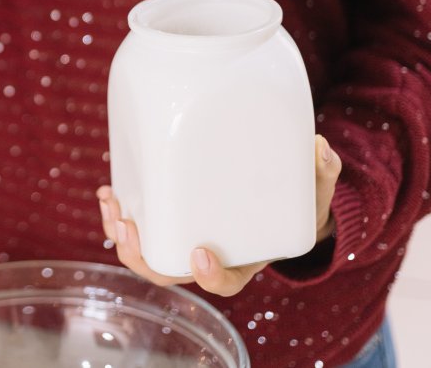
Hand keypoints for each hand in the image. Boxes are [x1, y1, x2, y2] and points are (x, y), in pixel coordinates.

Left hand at [97, 134, 341, 296]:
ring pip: (145, 253)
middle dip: (140, 256)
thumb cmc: (293, 202)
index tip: (200, 254)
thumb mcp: (313, 192)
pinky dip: (120, 213)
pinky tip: (110, 190)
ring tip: (112, 202)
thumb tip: (320, 147)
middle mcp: (207, 258)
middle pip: (167, 273)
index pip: (224, 283)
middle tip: (127, 226)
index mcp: (243, 261)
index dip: (209, 276)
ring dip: (120, 234)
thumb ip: (320, 174)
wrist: (274, 200)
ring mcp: (182, 241)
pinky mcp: (167, 221)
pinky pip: (138, 227)